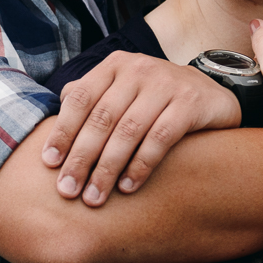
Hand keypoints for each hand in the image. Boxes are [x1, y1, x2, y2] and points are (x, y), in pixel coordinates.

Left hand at [42, 51, 241, 205]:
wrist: (213, 92)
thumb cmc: (156, 98)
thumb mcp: (123, 89)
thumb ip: (92, 97)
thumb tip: (54, 116)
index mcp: (114, 66)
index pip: (80, 98)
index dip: (62, 131)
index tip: (49, 163)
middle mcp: (138, 69)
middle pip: (101, 118)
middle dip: (81, 158)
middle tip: (67, 190)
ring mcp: (166, 84)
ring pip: (128, 131)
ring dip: (107, 168)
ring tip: (94, 197)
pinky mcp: (190, 103)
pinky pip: (160, 139)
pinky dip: (140, 166)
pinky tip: (127, 188)